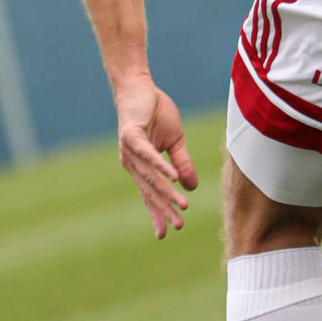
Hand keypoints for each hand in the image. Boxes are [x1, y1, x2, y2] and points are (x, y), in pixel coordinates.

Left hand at [113, 73, 198, 235]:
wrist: (140, 87)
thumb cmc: (155, 112)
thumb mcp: (175, 141)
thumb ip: (182, 163)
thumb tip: (192, 187)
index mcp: (141, 166)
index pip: (150, 194)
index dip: (158, 212)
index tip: (165, 233)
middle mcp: (132, 163)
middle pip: (151, 190)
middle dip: (164, 209)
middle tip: (177, 226)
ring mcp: (129, 151)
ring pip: (152, 176)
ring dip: (167, 191)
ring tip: (183, 204)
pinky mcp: (131, 136)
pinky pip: (148, 155)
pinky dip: (161, 166)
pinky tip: (173, 178)